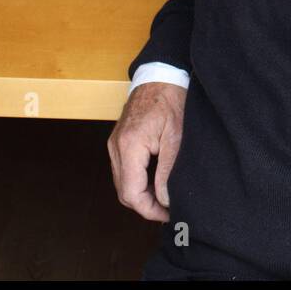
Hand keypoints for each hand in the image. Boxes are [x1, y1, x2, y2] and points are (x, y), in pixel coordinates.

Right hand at [109, 81, 186, 222]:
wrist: (160, 76)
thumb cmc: (170, 100)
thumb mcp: (176, 137)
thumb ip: (168, 170)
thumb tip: (165, 199)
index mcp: (129, 145)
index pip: (131, 192)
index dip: (149, 210)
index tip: (168, 213)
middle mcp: (116, 147)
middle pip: (123, 191)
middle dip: (145, 205)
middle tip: (169, 208)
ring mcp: (114, 144)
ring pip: (122, 183)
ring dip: (142, 194)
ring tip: (165, 196)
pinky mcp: (119, 142)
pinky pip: (124, 171)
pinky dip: (138, 181)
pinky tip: (156, 181)